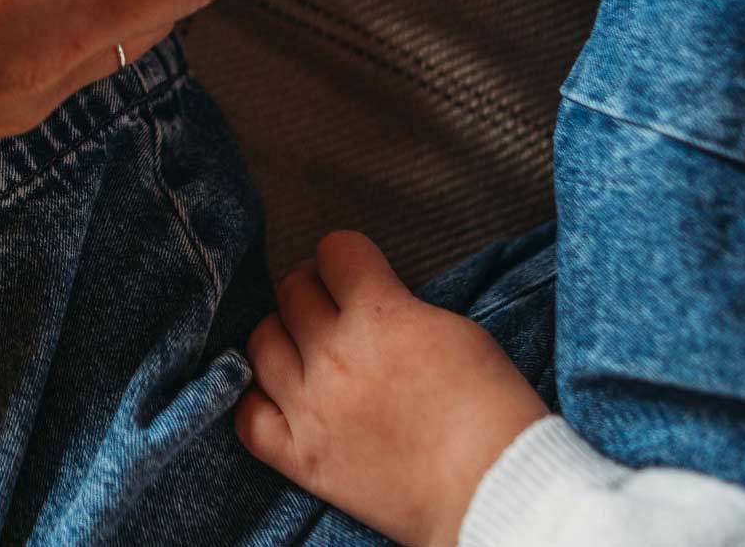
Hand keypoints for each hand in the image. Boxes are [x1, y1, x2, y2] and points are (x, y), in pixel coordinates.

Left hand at [235, 232, 547, 546]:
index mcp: (380, 316)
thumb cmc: (492, 412)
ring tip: (307, 349)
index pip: (334, 251)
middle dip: (315, 291)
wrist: (496, 493)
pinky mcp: (302, 458)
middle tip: (334, 308)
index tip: (354, 270)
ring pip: (261, 344)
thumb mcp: (456, 330)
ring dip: (284, 338)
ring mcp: (311, 409)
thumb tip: (368, 299)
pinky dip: (260, 402)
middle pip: (293, 291)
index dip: (346, 257)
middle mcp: (334, 357)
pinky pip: (248, 417)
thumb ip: (399, 305)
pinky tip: (282, 398)